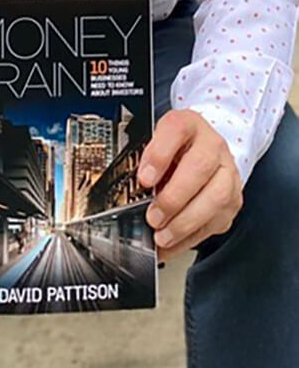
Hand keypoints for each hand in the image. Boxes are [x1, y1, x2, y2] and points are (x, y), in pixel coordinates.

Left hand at [137, 109, 242, 262]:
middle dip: (174, 198)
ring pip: (217, 197)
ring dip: (185, 222)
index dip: (159, 155)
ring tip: (162, 235)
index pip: (177, 129)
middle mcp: (213, 145)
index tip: (144, 179)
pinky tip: (172, 243)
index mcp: (189, 124)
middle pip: (200, 167)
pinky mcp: (233, 199)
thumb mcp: (156, 144)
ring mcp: (227, 172)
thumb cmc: (175, 149)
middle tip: (153, 217)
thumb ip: (145, 159)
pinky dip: (191, 238)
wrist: (202, 152)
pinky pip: (217, 221)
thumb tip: (133, 189)